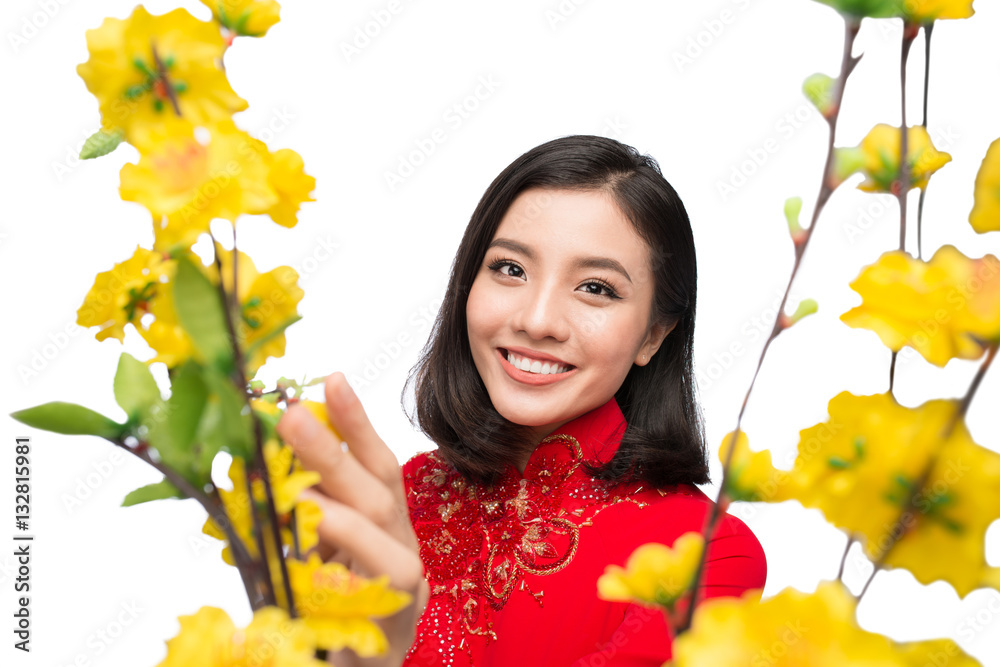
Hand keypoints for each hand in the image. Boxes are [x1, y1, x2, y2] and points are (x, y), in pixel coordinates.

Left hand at [276, 371, 428, 665]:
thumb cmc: (326, 610)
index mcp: (383, 527)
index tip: (330, 377)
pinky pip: (376, 615)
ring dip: (340, 523)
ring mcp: (404, 601)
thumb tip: (257, 464)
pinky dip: (343, 594)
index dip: (357, 424)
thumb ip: (296, 513)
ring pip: (393, 556)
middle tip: (289, 416)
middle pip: (379, 498)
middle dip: (335, 455)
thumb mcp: (307, 550)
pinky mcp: (392, 642)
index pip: (377, 467)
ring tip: (295, 501)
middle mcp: (402, 553)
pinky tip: (309, 577)